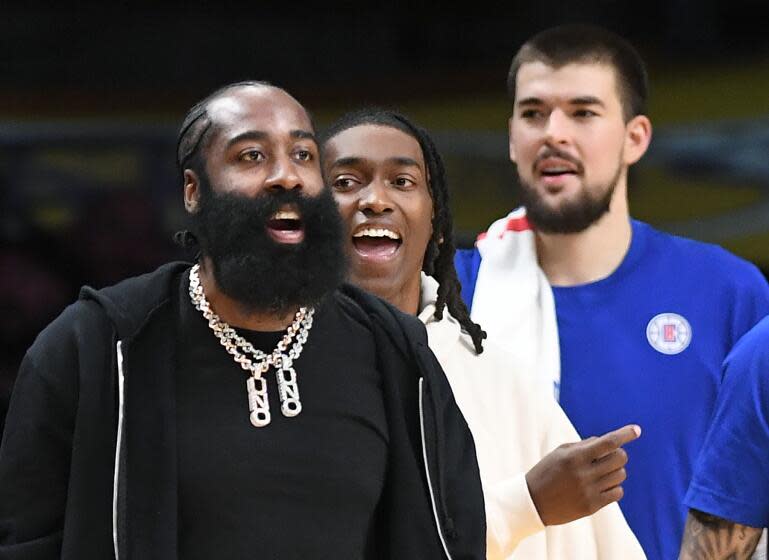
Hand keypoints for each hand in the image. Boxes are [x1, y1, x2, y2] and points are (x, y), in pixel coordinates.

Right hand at [525, 424, 640, 525]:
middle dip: (618, 454)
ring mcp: (589, 491)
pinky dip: (614, 487)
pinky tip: (602, 485)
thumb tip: (609, 443)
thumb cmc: (547, 471)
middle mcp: (584, 473)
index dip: (624, 434)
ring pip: (620, 475)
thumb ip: (584, 445)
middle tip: (609, 456)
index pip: (607, 442)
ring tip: (601, 472)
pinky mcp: (592, 506)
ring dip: (615, 471)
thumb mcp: (560, 453)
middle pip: (620, 459)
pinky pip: (617, 493)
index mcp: (575, 457)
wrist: (533, 502)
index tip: (636, 429)